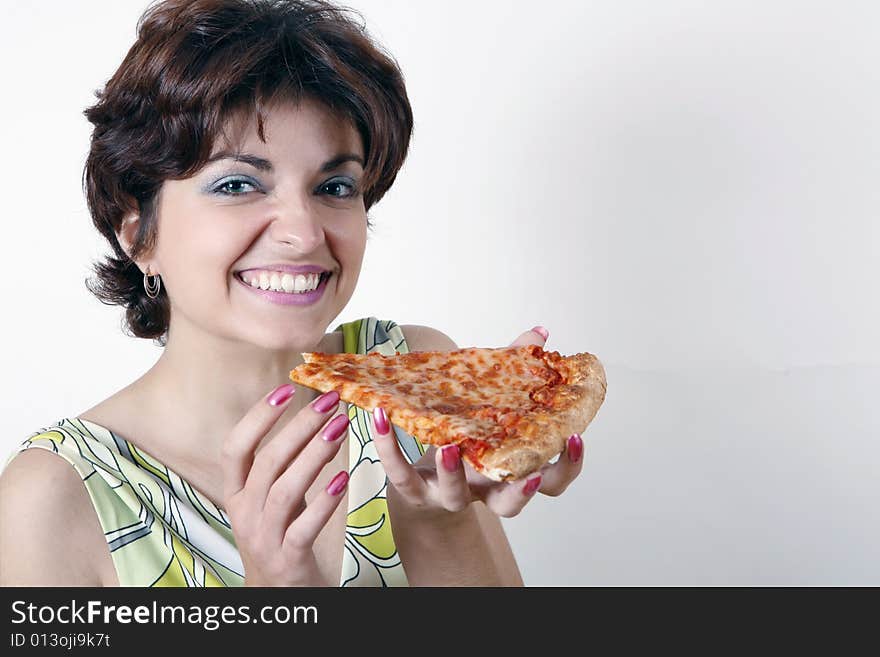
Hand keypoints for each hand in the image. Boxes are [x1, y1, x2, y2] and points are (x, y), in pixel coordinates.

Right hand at [221, 384, 349, 585]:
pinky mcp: (288, 560)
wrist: (279, 596)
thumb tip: (310, 418)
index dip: (257, 417)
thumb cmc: (279, 537)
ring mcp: (264, 538)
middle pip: (267, 463)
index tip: (286, 389)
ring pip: (284, 490)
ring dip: (314, 455)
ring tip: (340, 428)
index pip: (234, 448)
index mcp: (236, 494)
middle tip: (329, 401)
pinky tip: (344, 478)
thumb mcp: (269, 500)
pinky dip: (323, 502)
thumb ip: (281, 466)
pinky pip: (304, 527)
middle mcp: (244, 514)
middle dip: (298, 427)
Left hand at [372, 326, 584, 518]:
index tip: (574, 437)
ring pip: (454, 496)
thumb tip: (539, 333)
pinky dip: (389, 447)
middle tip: (526, 472)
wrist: (422, 484)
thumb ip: (516, 370)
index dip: (568, 466)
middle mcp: (484, 490)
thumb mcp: (494, 407)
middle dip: (520, 491)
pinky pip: (399, 474)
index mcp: (510, 471)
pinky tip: (382, 417)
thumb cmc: (467, 439)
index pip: (553, 481)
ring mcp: (448, 494)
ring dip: (452, 472)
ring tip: (448, 446)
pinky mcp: (412, 490)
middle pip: (511, 505)